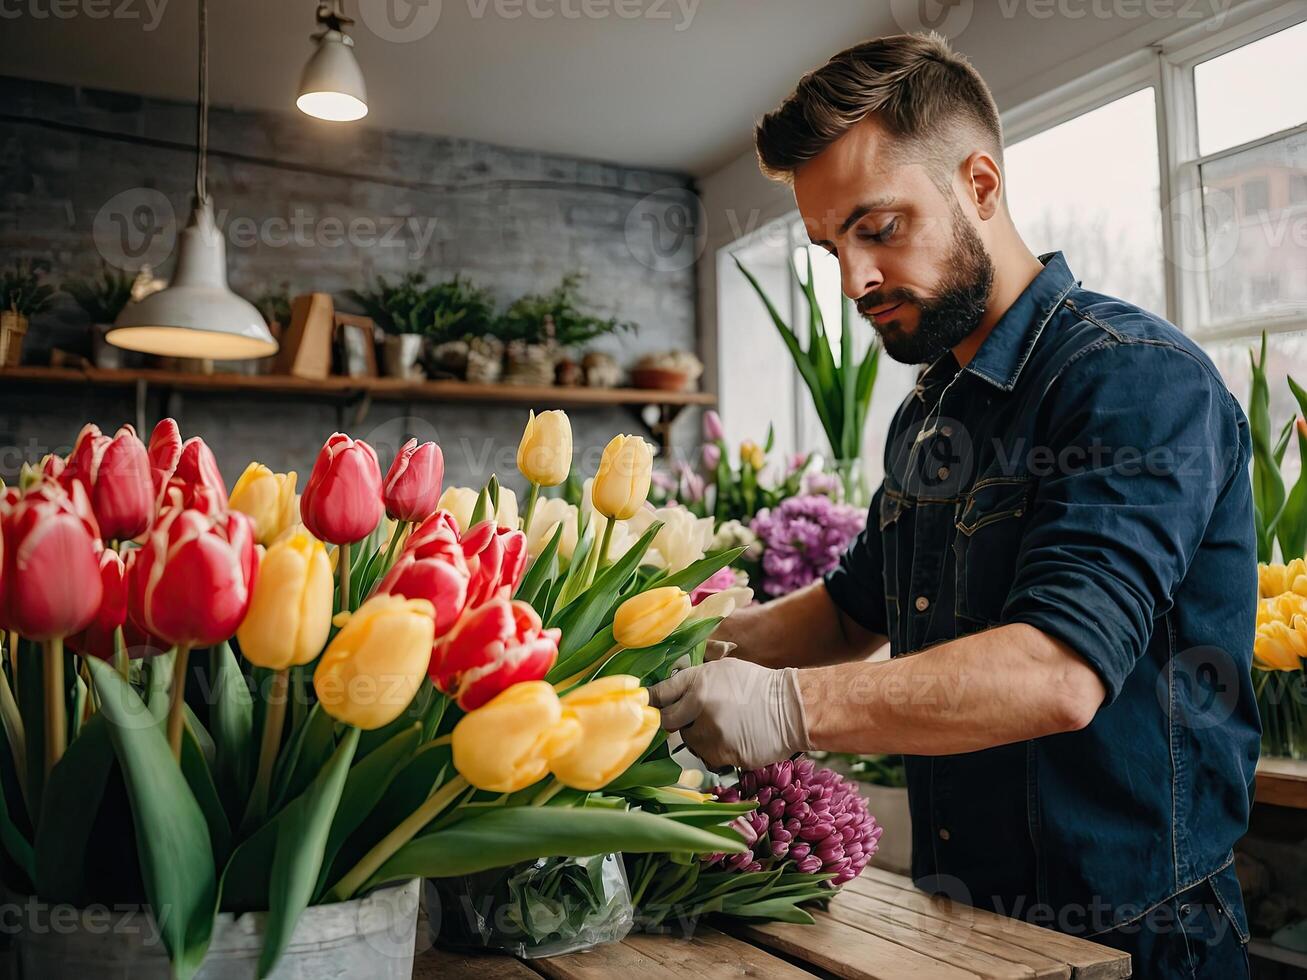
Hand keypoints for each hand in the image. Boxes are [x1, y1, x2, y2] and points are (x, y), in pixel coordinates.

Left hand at [647, 659, 810, 769]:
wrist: (791, 708)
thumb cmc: (757, 686)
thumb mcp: (722, 669)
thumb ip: (693, 680)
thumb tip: (668, 691)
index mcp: (698, 681)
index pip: (660, 693)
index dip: (651, 701)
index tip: (645, 706)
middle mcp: (699, 706)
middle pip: (667, 721)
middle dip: (675, 720)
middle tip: (690, 718)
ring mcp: (710, 733)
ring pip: (688, 741)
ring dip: (697, 737)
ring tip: (722, 726)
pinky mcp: (722, 754)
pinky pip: (706, 757)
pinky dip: (714, 751)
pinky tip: (732, 739)